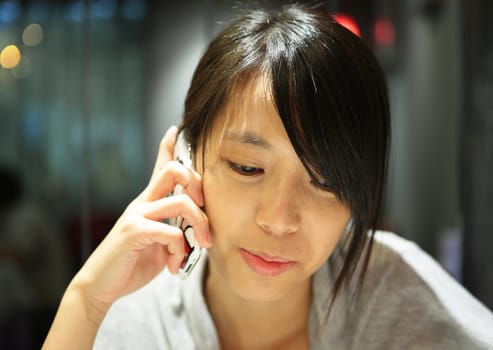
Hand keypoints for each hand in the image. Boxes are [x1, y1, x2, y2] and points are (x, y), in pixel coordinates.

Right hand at [70, 125, 210, 316]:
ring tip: (202, 246)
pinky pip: (170, 231)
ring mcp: (136, 215)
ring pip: (180, 202)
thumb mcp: (161, 245)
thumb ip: (177, 232)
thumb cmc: (133, 263)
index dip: (168, 146)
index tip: (175, 129)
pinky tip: (175, 265)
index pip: (159, 168)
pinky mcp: (133, 232)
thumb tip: (198, 233)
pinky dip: (180, 248)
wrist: (102, 286)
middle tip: (205, 208)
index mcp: (148, 203)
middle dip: (197, 184)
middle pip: (173, 171)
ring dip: (199, 225)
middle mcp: (142, 203)